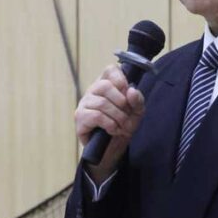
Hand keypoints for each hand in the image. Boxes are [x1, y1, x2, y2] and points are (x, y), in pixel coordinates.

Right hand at [75, 64, 145, 181]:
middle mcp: (93, 90)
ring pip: (102, 103)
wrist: (114, 148)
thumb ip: (137, 100)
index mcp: (107, 84)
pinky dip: (110, 124)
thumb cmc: (124, 125)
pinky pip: (96, 116)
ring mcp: (84, 103)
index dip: (121, 80)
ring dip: (118, 117)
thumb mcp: (137, 112)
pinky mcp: (80, 117)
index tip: (128, 94)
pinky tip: (113, 130)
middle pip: (105, 85)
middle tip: (127, 115)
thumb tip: (130, 91)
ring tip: (122, 126)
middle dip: (121, 103)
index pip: (110, 70)